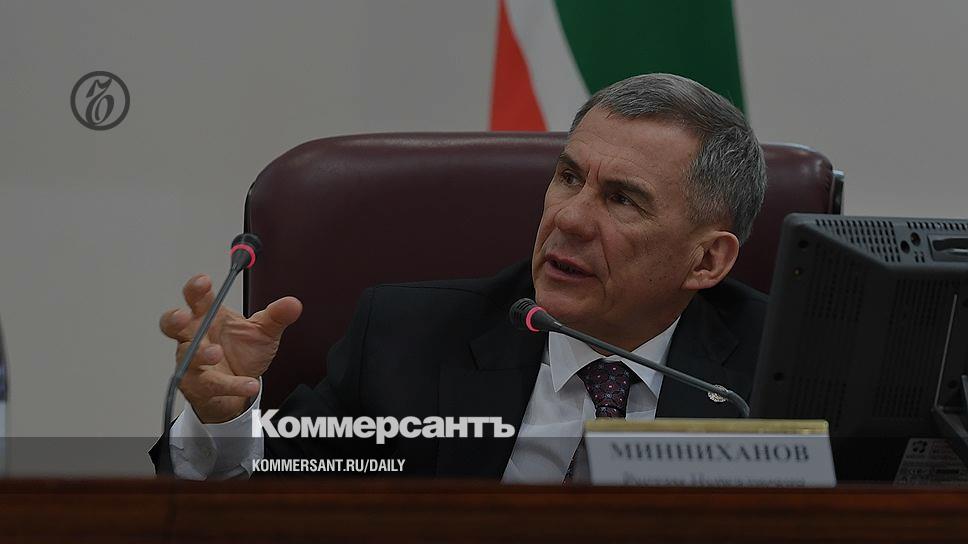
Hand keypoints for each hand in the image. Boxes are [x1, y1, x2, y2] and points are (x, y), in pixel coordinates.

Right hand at [159, 274, 301, 422]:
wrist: (241, 386)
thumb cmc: (243, 352)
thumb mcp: (264, 331)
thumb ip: (277, 316)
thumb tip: (293, 304)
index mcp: (208, 317)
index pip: (196, 299)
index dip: (196, 289)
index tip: (203, 281)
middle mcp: (195, 337)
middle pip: (172, 324)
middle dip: (174, 318)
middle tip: (183, 315)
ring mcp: (192, 362)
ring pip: (187, 356)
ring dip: (200, 354)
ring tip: (216, 352)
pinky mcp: (198, 386)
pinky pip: (211, 385)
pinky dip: (231, 385)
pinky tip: (249, 384)